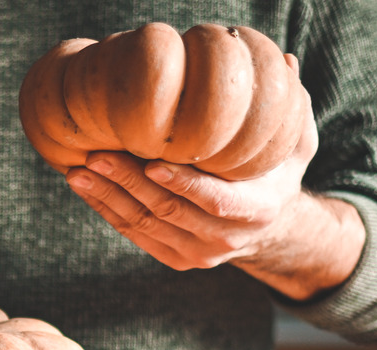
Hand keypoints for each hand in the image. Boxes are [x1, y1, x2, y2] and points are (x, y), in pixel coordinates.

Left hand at [63, 85, 351, 298]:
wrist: (270, 228)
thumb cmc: (277, 174)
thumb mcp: (296, 145)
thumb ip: (293, 110)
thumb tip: (287, 63)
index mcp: (257, 211)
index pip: (215, 201)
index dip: (183, 183)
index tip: (151, 163)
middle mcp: (225, 239)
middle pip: (169, 212)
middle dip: (129, 183)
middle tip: (96, 156)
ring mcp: (198, 254)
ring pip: (145, 225)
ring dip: (108, 198)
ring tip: (79, 171)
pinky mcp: (175, 259)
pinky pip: (135, 235)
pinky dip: (108, 211)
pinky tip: (86, 188)